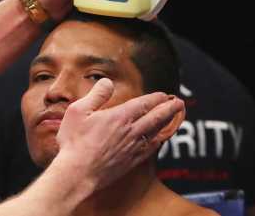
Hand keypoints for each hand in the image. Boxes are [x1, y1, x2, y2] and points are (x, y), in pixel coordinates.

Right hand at [55, 78, 183, 189]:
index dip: (156, 98)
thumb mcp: (78, 110)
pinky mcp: (131, 162)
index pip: (144, 104)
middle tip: (179, 103)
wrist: (77, 173)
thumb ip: (96, 95)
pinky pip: (151, 149)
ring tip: (174, 118)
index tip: (164, 94)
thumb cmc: (74, 142)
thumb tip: (107, 82)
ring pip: (157, 133)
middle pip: (157, 117)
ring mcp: (133, 148)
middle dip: (170, 108)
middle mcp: (131, 131)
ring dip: (168, 123)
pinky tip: (160, 141)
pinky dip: (159, 142)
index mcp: (120, 117)